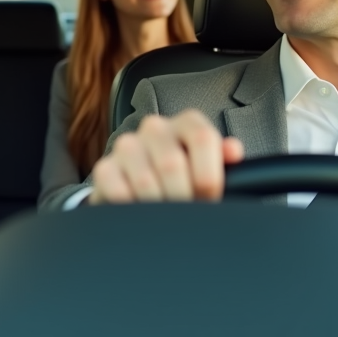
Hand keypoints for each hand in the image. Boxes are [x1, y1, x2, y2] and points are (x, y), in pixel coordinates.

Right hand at [88, 110, 244, 204]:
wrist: (141, 188)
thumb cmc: (183, 178)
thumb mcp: (208, 167)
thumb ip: (222, 159)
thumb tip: (233, 150)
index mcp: (187, 122)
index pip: (202, 138)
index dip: (208, 175)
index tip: (208, 196)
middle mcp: (155, 127)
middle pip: (172, 164)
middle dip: (182, 197)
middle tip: (185, 212)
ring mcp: (127, 145)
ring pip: (145, 181)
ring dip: (158, 207)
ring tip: (164, 214)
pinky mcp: (104, 167)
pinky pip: (119, 192)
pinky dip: (133, 208)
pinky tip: (141, 210)